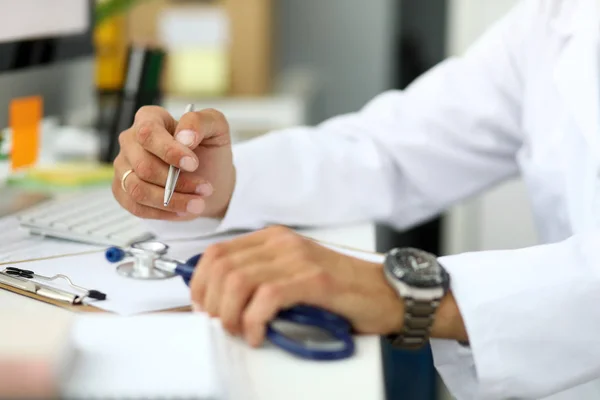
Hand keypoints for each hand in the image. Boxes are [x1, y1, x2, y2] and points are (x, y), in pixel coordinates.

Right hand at [112, 106, 235, 220]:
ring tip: (198, 203)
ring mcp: (124, 166)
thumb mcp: (216, 129)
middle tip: (205, 189)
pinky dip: (162, 212)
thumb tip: (184, 137)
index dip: (169, 151)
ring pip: (138, 189)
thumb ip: (201, 122)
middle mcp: (131, 141)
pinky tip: (182, 210)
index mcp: (150, 119)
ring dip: (171, 200)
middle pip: (143, 166)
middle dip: (177, 183)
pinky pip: (136, 206)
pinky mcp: (123, 191)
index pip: (148, 133)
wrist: (209, 178)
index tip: (193, 164)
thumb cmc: (209, 151)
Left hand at [190, 226, 404, 346]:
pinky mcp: (313, 279)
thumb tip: (222, 301)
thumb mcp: (293, 275)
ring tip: (240, 332)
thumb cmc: (340, 290)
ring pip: (238, 280)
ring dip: (230, 314)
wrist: (385, 293)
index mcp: (273, 239)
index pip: (217, 252)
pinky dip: (254, 321)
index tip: (202, 308)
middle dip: (211, 302)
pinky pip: (267, 297)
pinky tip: (260, 335)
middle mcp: (282, 243)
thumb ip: (262, 278)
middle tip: (221, 326)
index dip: (199, 283)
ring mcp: (298, 258)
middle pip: (221, 266)